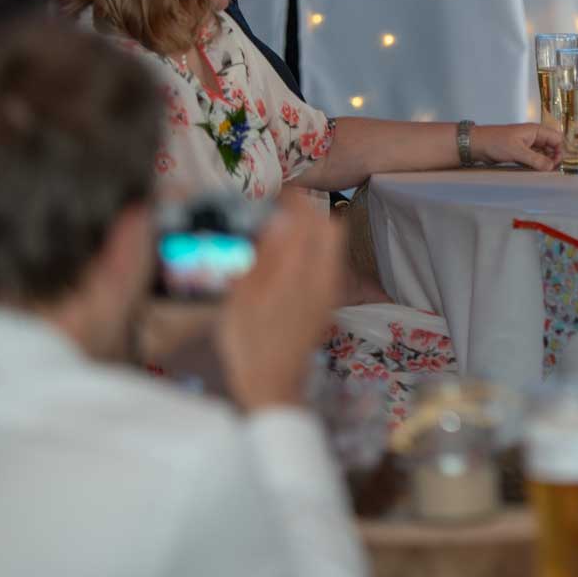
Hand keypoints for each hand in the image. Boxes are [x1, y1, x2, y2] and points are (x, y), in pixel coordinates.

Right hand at [216, 204, 345, 412]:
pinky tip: (293, 256)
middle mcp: (323, 278)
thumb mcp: (244, 299)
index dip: (296, 200)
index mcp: (299, 274)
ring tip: (286, 227)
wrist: (273, 385)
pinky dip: (316, 249)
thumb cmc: (249, 344)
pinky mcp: (328, 303)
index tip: (279, 191)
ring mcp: (329, 291)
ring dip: (315, 228)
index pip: (308, 222)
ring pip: (334, 245)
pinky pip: (331, 263)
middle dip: (311, 210)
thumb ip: (264, 258)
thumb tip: (278, 221)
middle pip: (330, 228)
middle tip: (284, 207)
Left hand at [475, 122, 562, 171]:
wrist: (477, 144)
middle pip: (551, 146)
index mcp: (536, 130)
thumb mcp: (517, 151)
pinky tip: (533, 171)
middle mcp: (534, 136)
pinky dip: (535, 165)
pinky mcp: (520, 152)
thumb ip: (535, 159)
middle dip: (553, 158)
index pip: (556, 138)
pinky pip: (533, 159)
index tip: (555, 164)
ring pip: (543, 154)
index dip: (559, 150)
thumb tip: (551, 167)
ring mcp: (527, 145)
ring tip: (541, 173)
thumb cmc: (496, 142)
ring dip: (544, 163)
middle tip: (548, 171)